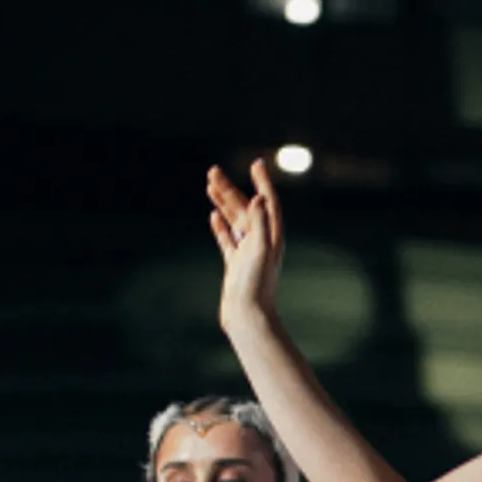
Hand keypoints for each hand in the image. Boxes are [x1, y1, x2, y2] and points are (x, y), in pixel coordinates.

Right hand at [208, 158, 285, 327]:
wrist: (248, 318)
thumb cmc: (257, 287)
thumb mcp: (260, 252)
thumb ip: (261, 225)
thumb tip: (259, 198)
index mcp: (272, 238)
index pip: (269, 203)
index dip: (263, 183)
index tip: (256, 163)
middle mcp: (262, 243)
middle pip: (246, 209)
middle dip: (230, 189)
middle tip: (213, 171)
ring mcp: (248, 254)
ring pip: (234, 221)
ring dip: (223, 202)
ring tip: (209, 184)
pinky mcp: (236, 265)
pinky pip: (228, 240)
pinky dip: (221, 226)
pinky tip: (213, 215)